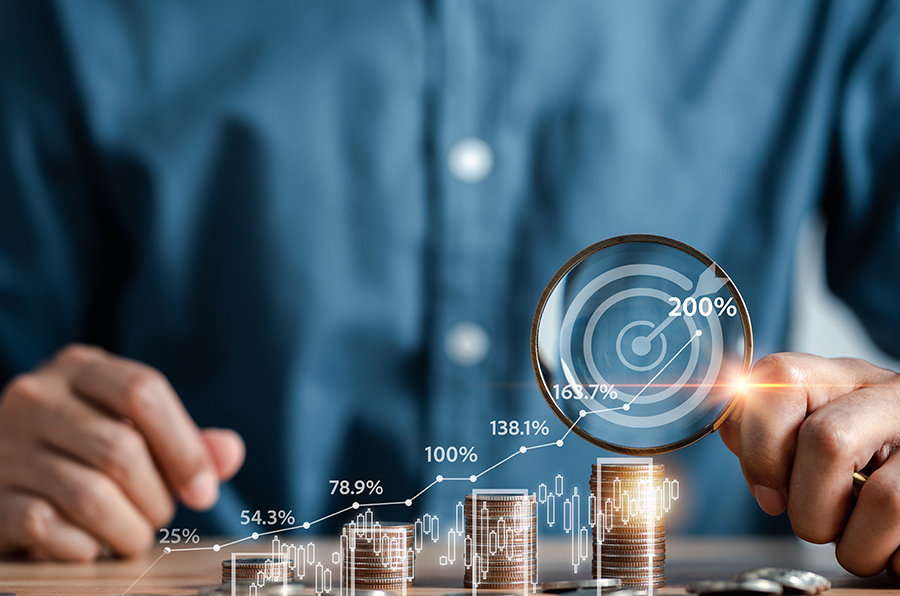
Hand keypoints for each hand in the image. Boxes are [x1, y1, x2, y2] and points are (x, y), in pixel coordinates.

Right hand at [0, 344, 244, 559]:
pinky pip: (46, 527)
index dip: (184, 447)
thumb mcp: (133, 429)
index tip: (204, 491)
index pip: (144, 392)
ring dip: (128, 529)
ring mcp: (5, 445)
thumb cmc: (85, 449)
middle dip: (157, 497)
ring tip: (133, 535)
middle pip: (121, 450)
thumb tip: (229, 453)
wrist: (6, 475)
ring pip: (89, 495)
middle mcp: (35, 396)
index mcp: (79, 367)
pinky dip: (83, 546)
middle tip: (161, 514)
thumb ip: (185, 441)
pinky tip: (89, 544)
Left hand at [719, 353, 899, 576]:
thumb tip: (733, 434)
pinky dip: (891, 558)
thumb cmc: (864, 456)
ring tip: (858, 539)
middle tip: (814, 522)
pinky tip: (890, 545)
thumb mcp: (817, 427)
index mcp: (842, 378)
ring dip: (854, 544)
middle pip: (825, 441)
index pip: (778, 380)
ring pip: (884, 499)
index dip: (759, 444)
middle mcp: (890, 397)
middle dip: (806, 504)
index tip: (766, 493)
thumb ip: (769, 431)